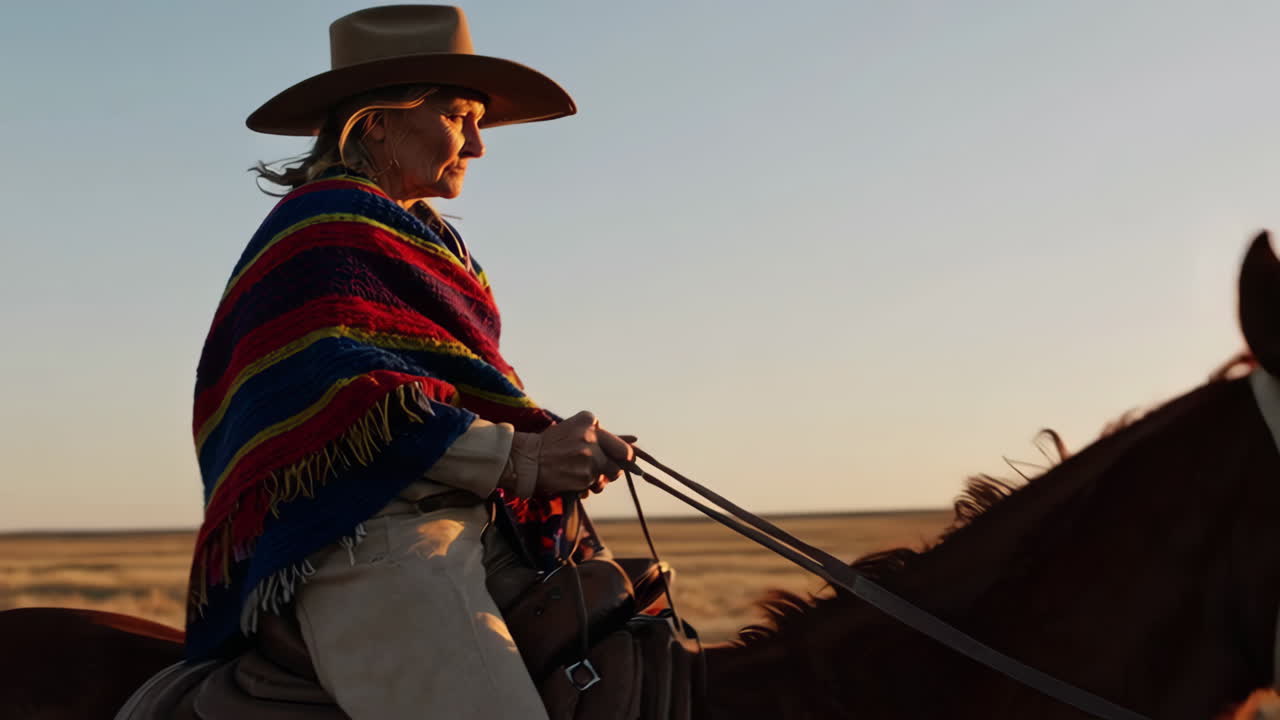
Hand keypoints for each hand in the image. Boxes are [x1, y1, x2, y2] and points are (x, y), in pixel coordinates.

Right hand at [502, 411, 631, 496]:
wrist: (526, 460)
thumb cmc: (548, 445)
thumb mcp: (573, 430)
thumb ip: (599, 435)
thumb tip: (635, 441)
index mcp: (589, 420)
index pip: (620, 441)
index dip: (623, 454)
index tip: (621, 460)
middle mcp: (592, 435)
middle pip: (623, 456)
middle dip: (617, 465)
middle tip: (603, 469)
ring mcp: (590, 455)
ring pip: (609, 473)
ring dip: (599, 478)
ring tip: (579, 474)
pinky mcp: (585, 475)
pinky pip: (595, 484)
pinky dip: (586, 486)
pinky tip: (571, 480)